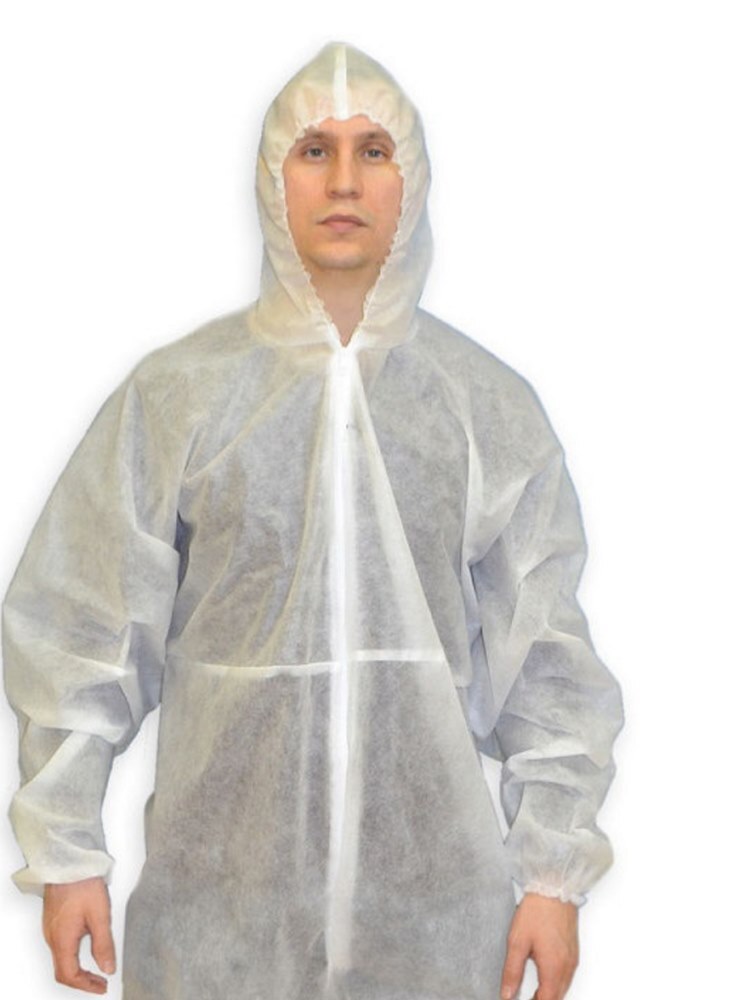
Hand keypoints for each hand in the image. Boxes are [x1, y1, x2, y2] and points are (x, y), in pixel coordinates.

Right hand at [43, 877, 115, 993]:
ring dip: (77, 969)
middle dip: (82, 981)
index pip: (70, 975)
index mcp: (62, 940)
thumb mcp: (100, 915)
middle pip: (63, 971)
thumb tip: (108, 968)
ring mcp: (50, 929)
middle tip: (100, 983)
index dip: (86, 986)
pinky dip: (73, 956)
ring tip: (96, 970)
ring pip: (60, 959)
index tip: (102, 987)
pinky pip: (60, 947)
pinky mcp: (53, 921)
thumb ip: (104, 944)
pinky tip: (86, 949)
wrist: (68, 861)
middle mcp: (52, 938)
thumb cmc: (82, 883)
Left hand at [500, 892, 578, 999]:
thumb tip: (507, 994)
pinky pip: (566, 976)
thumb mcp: (517, 942)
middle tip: (524, 998)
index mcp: (553, 968)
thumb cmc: (536, 911)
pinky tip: (544, 978)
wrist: (554, 889)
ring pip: (563, 988)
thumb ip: (512, 971)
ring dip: (549, 994)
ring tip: (531, 994)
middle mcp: (566, 967)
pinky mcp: (573, 952)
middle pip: (556, 998)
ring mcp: (572, 960)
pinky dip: (556, 983)